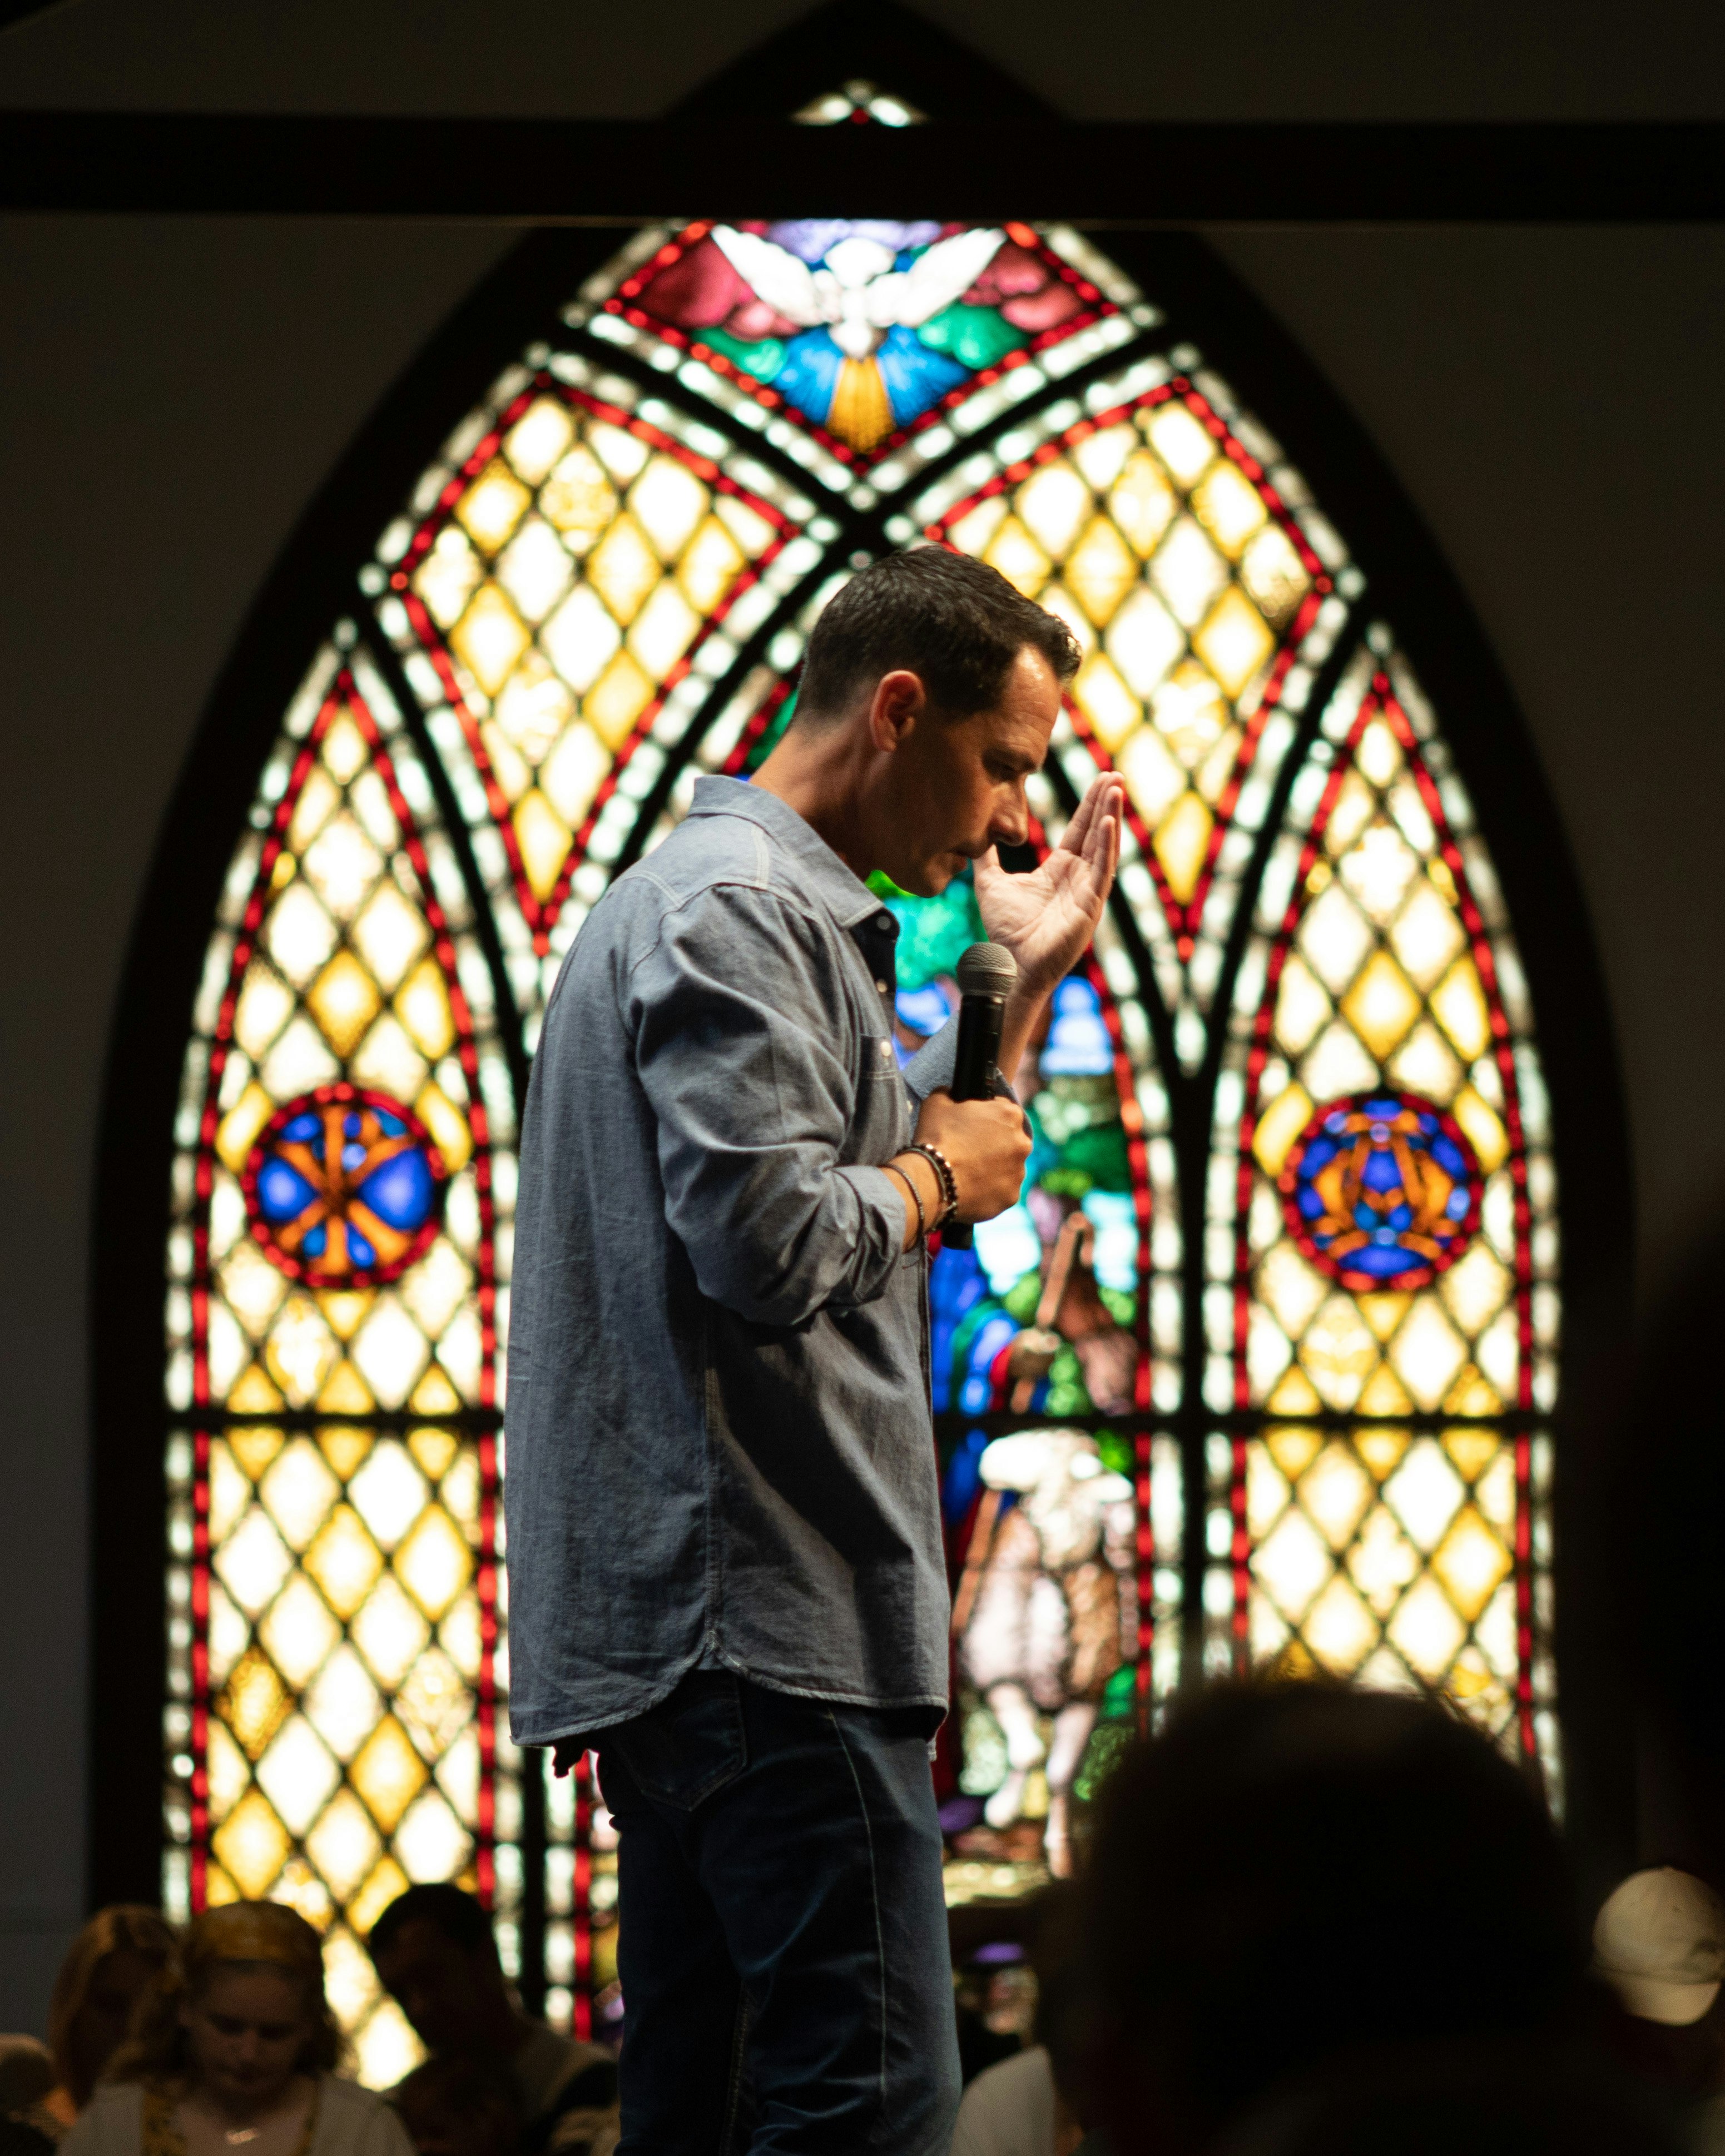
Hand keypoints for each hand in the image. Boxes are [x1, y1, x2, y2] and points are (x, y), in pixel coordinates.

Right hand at [910, 1090, 1031, 1224]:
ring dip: (993, 1168)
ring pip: (1008, 1168)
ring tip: (968, 1173)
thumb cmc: (936, 1137)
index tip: (972, 1127)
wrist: (932, 1179)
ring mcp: (1019, 1172)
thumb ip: (949, 1093)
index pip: (1003, 1111)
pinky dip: (990, 1190)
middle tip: (969, 1152)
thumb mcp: (937, 1102)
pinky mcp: (1012, 1196)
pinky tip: (970, 1189)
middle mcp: (1022, 1142)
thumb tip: (951, 1094)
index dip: (985, 1118)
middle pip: (1010, 1141)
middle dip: (994, 1145)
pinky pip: (1002, 1191)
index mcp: (1009, 1114)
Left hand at [972, 773, 1123, 995]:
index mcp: (1061, 869)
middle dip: (1106, 802)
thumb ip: (987, 857)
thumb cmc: (1004, 930)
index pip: (1080, 829)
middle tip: (1115, 773)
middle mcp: (1079, 877)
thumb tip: (978, 833)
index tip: (1101, 778)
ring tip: (1116, 788)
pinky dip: (1107, 845)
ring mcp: (1088, 891)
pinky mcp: (1090, 905)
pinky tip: (1109, 822)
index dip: (1090, 804)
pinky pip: (1102, 870)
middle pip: (1096, 831)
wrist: (1008, 963)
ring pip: (1104, 846)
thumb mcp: (990, 883)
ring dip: (1111, 816)